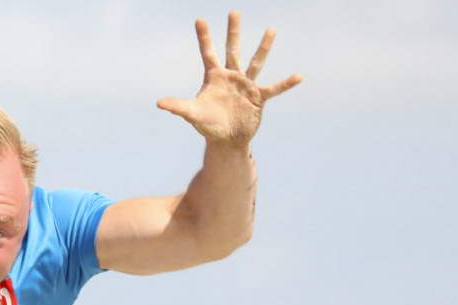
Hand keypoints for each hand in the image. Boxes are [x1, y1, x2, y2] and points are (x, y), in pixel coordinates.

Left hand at [157, 11, 301, 147]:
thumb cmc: (208, 125)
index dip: (204, 37)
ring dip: (263, 47)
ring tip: (271, 30)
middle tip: (233, 12)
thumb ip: (178, 107)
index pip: (207, 53)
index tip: (199, 19)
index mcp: (214, 77)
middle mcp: (231, 76)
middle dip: (232, 32)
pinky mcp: (259, 97)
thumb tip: (159, 103)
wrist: (226, 140)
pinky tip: (298, 76)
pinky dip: (285, 83)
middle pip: (232, 49)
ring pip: (255, 62)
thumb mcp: (192, 114)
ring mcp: (246, 85)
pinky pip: (274, 88)